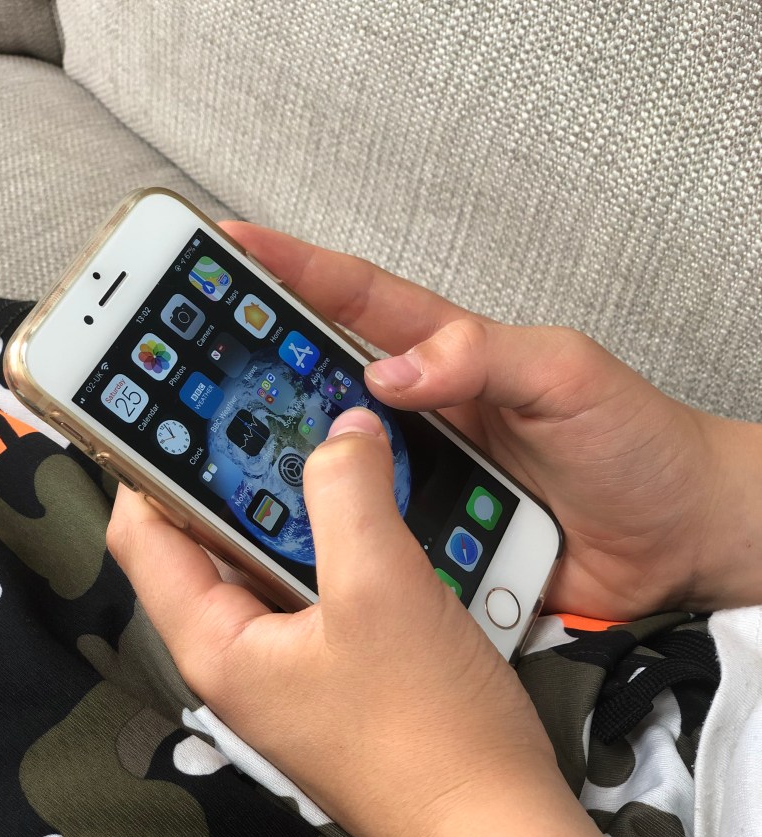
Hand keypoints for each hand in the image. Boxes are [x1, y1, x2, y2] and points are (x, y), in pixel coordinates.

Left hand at [107, 408, 555, 836]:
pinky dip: (341, 544)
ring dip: (301, 509)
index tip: (189, 406)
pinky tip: (379, 513)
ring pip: (276, 562)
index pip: (145, 533)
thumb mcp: (381, 587)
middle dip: (240, 476)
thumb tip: (342, 430)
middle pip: (210, 543)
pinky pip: (324, 589)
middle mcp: (242, 655)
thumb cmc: (427, 727)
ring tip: (335, 448)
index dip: (153, 463)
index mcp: (217, 641)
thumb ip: (350, 493)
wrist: (496, 822)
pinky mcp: (340, 670)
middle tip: (279, 412)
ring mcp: (292, 666)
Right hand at [222, 221, 761, 618]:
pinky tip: (305, 551)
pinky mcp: (435, 540)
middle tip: (193, 378)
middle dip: (256, 377)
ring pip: (338, 471)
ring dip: (289, 472)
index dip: (291, 273)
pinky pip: (373, 540)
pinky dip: (340, 543)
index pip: (357, 301)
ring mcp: (425, 481)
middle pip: (323, 389)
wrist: (677, 536)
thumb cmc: (637, 441)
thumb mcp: (568, 373)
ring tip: (226, 474)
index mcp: (449, 358)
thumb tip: (391, 374)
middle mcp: (424, 417)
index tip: (227, 252)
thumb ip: (483, 357)